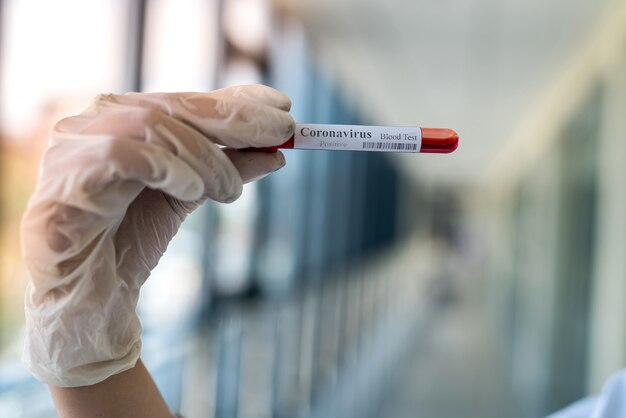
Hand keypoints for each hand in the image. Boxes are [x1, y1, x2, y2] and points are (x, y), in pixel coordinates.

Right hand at [22, 85, 293, 386]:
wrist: (89, 299)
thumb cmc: (131, 243)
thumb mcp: (189, 198)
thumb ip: (225, 170)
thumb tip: (276, 154)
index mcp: (124, 120)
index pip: (186, 99)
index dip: (236, 101)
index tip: (283, 108)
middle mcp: (96, 122)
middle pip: (173, 105)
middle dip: (234, 119)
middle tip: (282, 133)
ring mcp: (74, 146)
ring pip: (153, 125)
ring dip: (206, 157)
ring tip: (230, 191)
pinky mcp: (63, 180)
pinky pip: (121, 155)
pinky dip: (168, 168)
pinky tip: (191, 189)